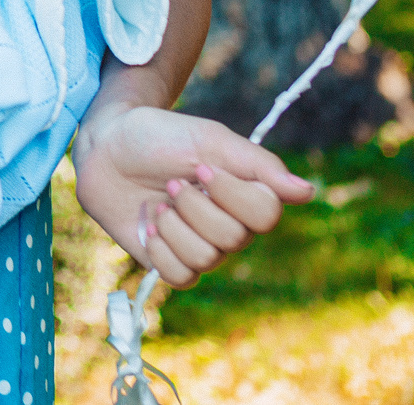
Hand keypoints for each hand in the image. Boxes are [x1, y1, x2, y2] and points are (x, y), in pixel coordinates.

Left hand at [70, 102, 313, 287]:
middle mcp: (230, 225)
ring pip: (206, 258)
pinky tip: (149, 225)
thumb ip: (259, 165)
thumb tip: (307, 192)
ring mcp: (201, 247)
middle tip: (172, 182)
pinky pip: (181, 276)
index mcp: (245, 193)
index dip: (231, 194)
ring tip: (159, 203)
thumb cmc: (160, 137)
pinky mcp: (171, 263)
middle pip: (234, 238)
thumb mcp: (210, 139)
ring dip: (173, 225)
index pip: (266, 215)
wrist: (106, 147)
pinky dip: (159, 248)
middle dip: (194, 206)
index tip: (200, 166)